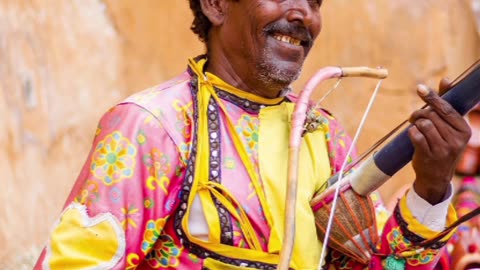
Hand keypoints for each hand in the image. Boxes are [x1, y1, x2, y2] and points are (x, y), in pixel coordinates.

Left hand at [408, 78, 470, 203]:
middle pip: (432, 115)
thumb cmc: (442, 145)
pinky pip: (416, 135)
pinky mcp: (429, 155)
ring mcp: (443, 149)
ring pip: (423, 124)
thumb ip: (446, 104)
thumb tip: (446, 79)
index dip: (433, 97)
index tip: (420, 88)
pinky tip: (413, 135)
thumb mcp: (449, 127)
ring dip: (415, 123)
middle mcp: (457, 140)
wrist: (436, 176)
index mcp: (464, 130)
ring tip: (415, 126)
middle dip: (419, 113)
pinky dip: (411, 132)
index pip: (447, 109)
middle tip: (414, 116)